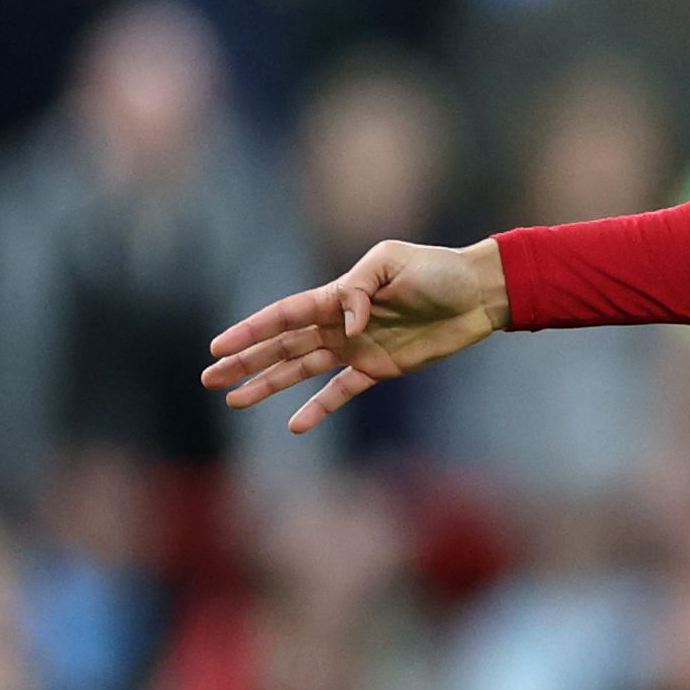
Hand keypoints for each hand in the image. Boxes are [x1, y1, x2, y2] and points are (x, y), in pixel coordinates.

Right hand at [205, 239, 510, 432]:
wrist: (479, 293)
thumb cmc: (437, 270)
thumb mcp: (392, 264)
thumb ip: (358, 290)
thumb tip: (344, 325)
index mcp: (336, 296)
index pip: (282, 315)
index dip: (249, 331)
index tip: (217, 347)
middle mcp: (339, 324)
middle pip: (281, 345)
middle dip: (245, 362)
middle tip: (210, 379)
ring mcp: (357, 348)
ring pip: (301, 370)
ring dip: (268, 384)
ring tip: (235, 400)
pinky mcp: (381, 368)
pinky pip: (342, 391)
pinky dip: (319, 408)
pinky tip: (295, 425)